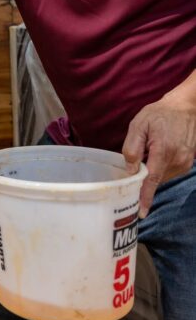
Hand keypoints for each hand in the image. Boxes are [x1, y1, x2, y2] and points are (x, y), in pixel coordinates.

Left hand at [122, 93, 195, 218]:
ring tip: (150, 153)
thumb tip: (131, 170)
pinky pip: (169, 172)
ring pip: (162, 177)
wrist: (184, 107)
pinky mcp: (188, 163)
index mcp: (163, 150)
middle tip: (135, 166)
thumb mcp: (139, 125)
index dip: (145, 197)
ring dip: (153, 172)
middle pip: (156, 180)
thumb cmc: (159, 114)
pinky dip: (161, 168)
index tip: (141, 212)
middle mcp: (177, 160)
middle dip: (144, 179)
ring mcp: (185, 162)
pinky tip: (158, 153)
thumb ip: (132, 148)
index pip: (152, 180)